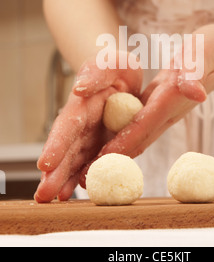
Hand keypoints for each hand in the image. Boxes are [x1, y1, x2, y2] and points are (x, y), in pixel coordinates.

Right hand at [34, 52, 142, 202]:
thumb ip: (95, 74)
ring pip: (76, 160)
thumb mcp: (109, 63)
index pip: (67, 125)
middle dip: (55, 172)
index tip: (45, 164)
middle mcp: (82, 123)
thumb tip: (79, 88)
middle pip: (66, 149)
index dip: (56, 145)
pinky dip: (84, 176)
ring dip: (66, 179)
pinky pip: (92, 161)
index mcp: (82, 104)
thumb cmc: (114, 66)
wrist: (121, 75)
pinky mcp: (102, 142)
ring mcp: (91, 135)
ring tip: (57, 198)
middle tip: (44, 195)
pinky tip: (78, 190)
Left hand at [96, 24, 213, 159]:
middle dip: (112, 160)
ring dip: (114, 156)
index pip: (144, 124)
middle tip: (85, 180)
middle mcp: (166, 111)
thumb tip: (195, 92)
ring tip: (89, 172)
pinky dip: (121, 141)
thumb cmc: (212, 49)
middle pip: (137, 140)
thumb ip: (195, 71)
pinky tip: (106, 149)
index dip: (123, 142)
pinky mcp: (159, 107)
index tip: (101, 161)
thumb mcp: (204, 52)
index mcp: (171, 98)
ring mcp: (164, 112)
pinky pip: (138, 128)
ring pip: (136, 138)